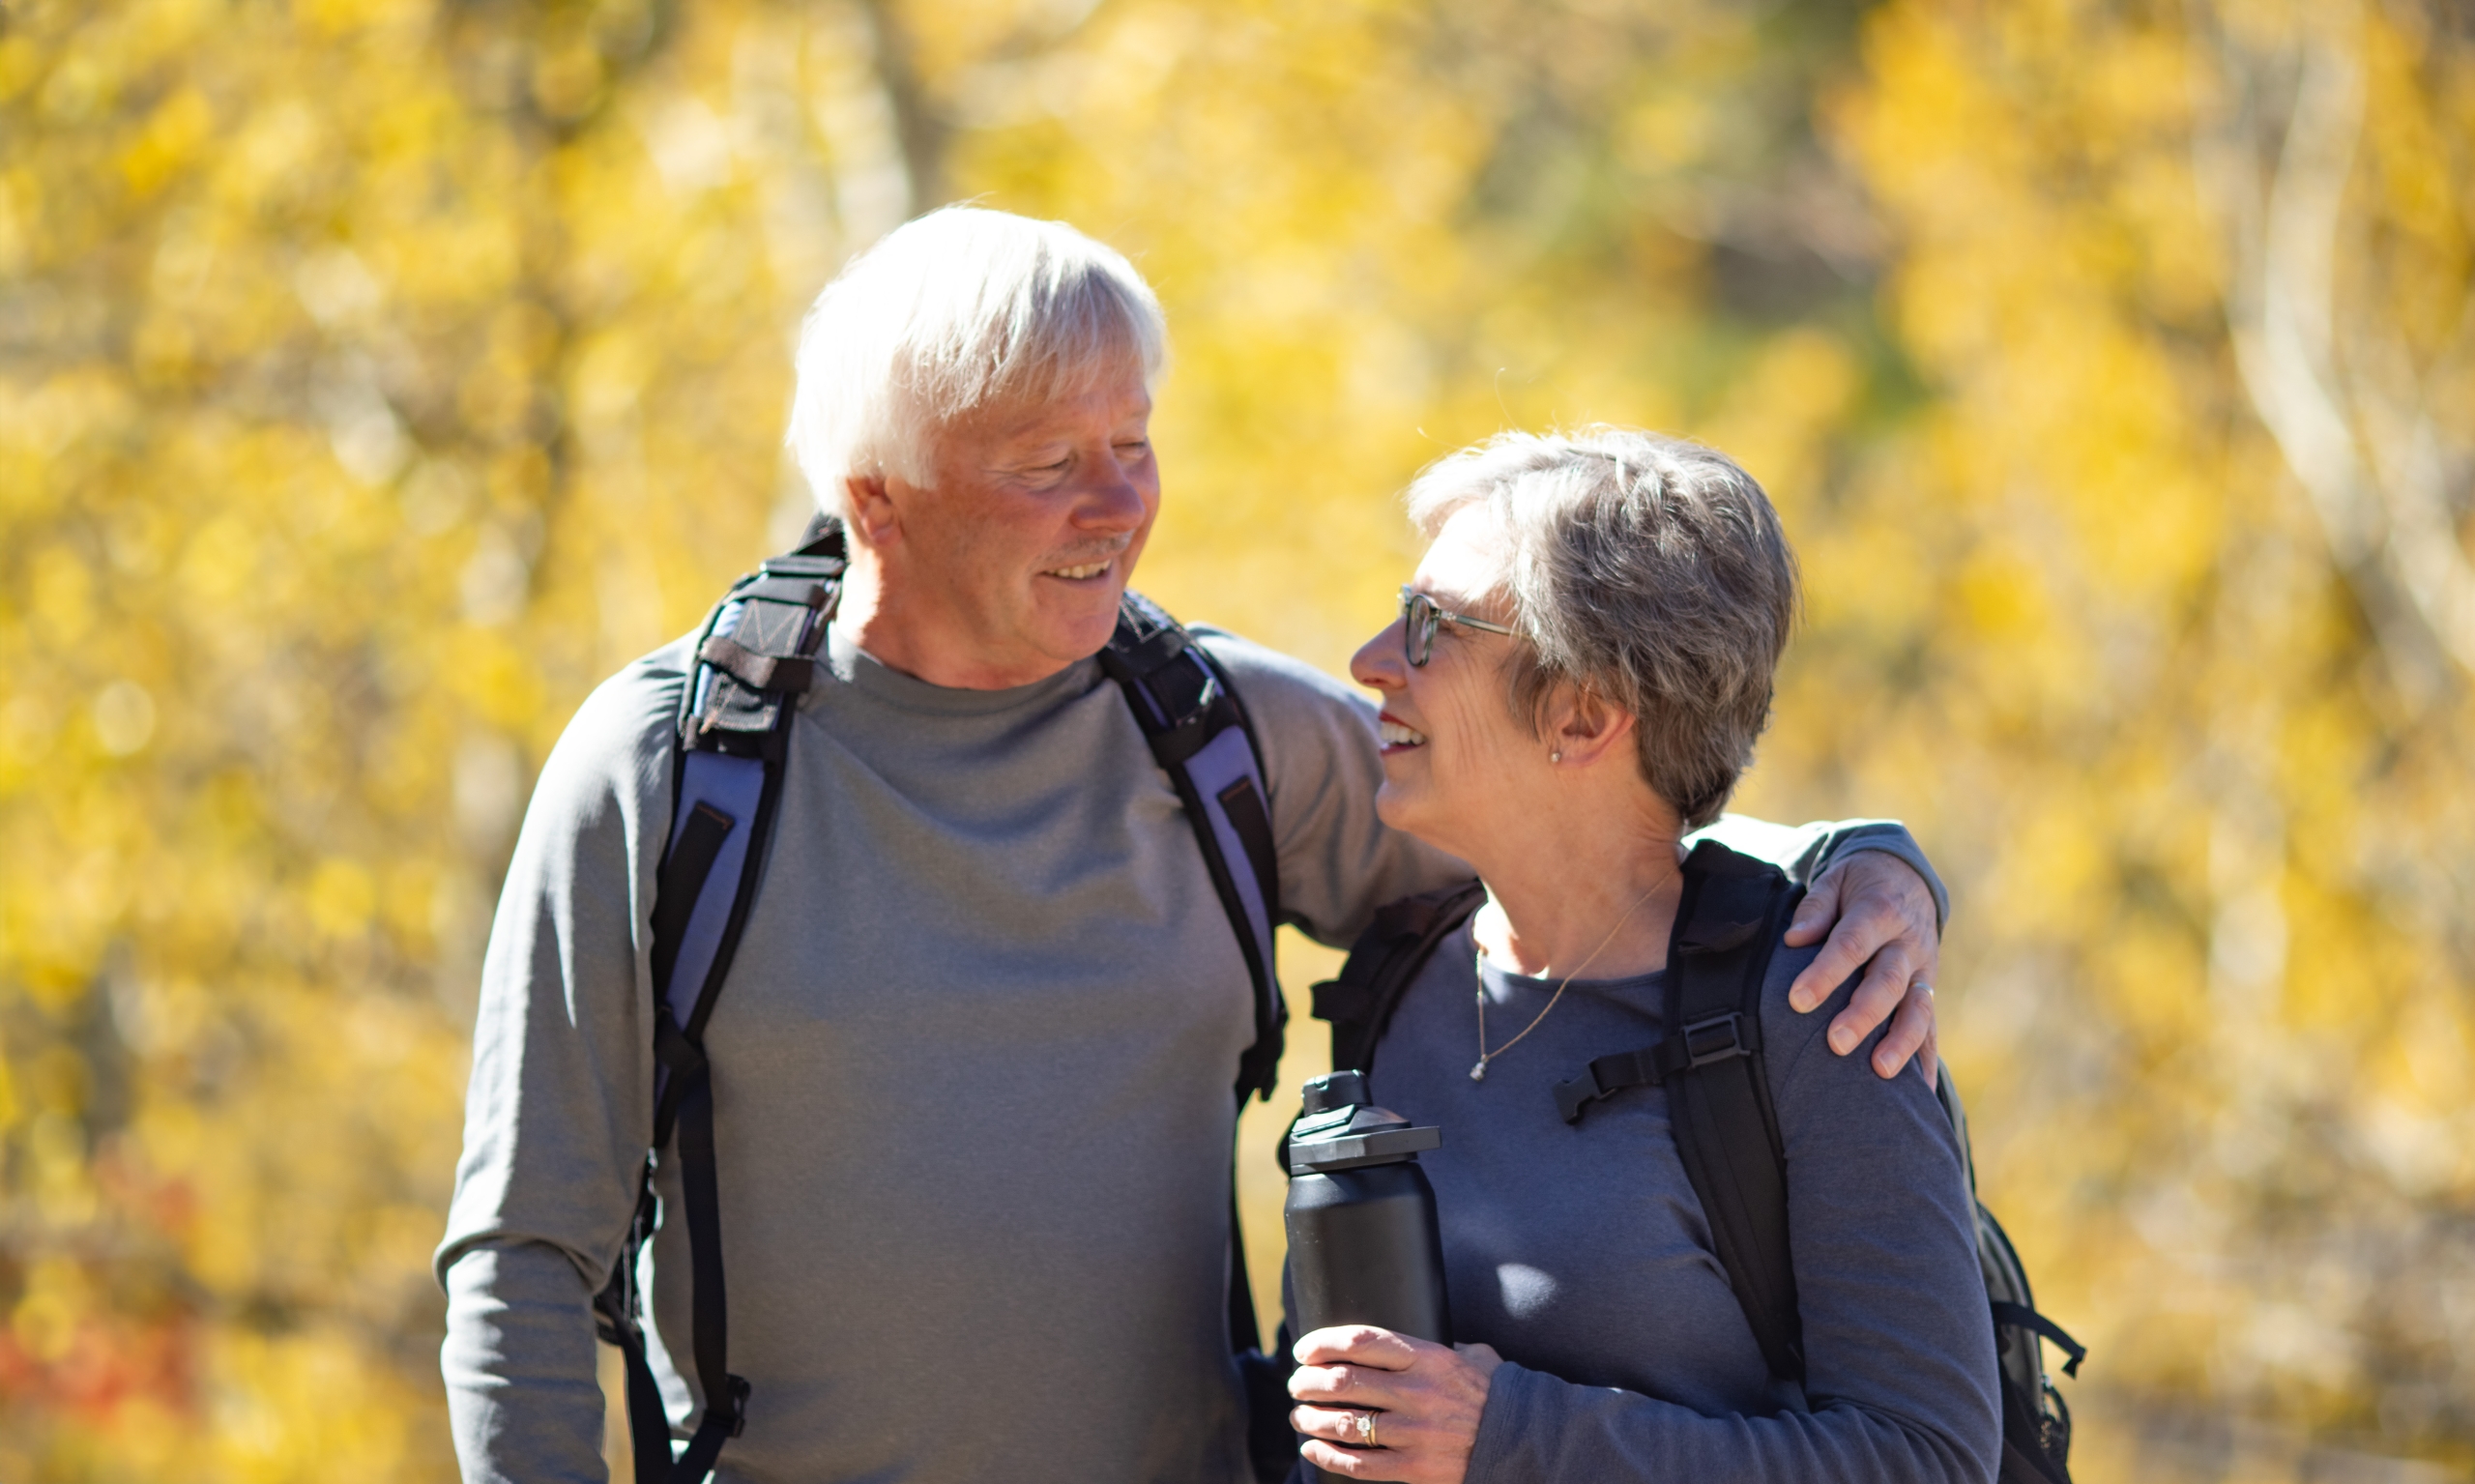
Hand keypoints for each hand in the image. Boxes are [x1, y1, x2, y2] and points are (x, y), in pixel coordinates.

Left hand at [1288, 1325, 1502, 1483]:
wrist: (1521, 1442)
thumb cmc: (1492, 1395)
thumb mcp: (1472, 1356)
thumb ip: (1439, 1344)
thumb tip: (1403, 1340)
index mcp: (1428, 1358)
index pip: (1361, 1342)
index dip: (1323, 1343)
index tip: (1304, 1350)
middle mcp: (1418, 1393)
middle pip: (1343, 1382)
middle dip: (1308, 1383)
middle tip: (1297, 1384)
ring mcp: (1415, 1433)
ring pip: (1344, 1423)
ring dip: (1311, 1419)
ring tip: (1300, 1416)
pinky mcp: (1415, 1468)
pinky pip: (1360, 1464)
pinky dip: (1328, 1456)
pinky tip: (1313, 1448)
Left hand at [1781, 850, 1940, 1084]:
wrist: (1906, 877)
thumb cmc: (1859, 884)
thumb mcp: (1836, 880)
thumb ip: (1816, 908)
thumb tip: (1795, 939)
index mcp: (1878, 911)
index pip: (1850, 944)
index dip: (1825, 973)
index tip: (1798, 1000)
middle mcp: (1906, 943)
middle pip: (1887, 981)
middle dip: (1864, 1013)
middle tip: (1836, 1043)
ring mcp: (1923, 970)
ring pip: (1918, 1008)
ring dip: (1902, 1041)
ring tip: (1881, 1071)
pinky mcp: (1928, 990)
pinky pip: (1933, 1027)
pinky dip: (1928, 1059)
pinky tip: (1923, 1092)